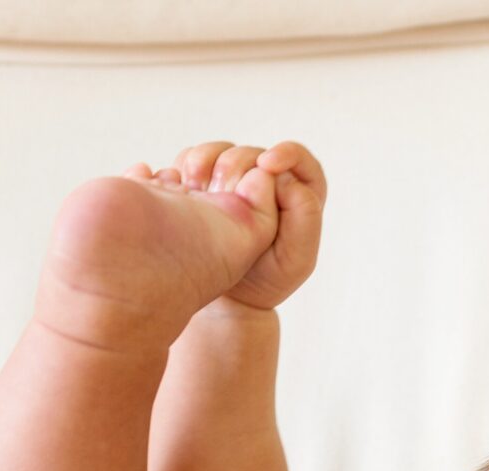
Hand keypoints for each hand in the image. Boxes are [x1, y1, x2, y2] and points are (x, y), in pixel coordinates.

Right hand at [155, 140, 325, 311]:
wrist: (225, 300)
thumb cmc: (266, 280)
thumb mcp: (297, 258)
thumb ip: (305, 217)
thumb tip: (285, 179)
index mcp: (297, 192)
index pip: (296, 157)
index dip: (284, 153)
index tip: (267, 164)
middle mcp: (264, 180)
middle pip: (251, 154)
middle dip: (237, 169)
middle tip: (226, 196)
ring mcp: (230, 179)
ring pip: (218, 152)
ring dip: (206, 167)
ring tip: (199, 191)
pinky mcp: (201, 182)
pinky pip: (191, 160)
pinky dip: (185, 170)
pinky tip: (184, 191)